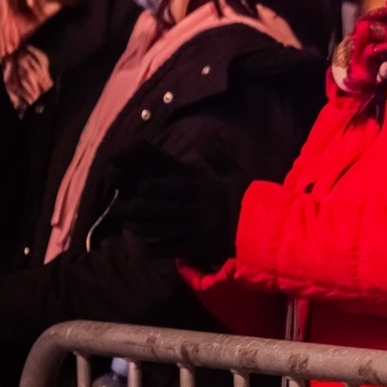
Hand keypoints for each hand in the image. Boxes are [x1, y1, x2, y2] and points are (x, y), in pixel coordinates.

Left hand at [115, 143, 244, 270]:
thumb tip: (207, 137)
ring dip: (141, 227)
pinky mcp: (196, 247)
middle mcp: (194, 209)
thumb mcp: (235, 174)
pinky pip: (170, 249)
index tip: (142, 187)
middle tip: (123, 207)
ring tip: (129, 225)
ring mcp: (194, 230)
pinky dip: (154, 250)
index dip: (151, 188)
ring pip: (160, 228)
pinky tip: (143, 249)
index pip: (169, 187)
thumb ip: (219, 157)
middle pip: (158, 208)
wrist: (263, 229)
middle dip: (138, 208)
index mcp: (202, 190)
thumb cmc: (248, 200)